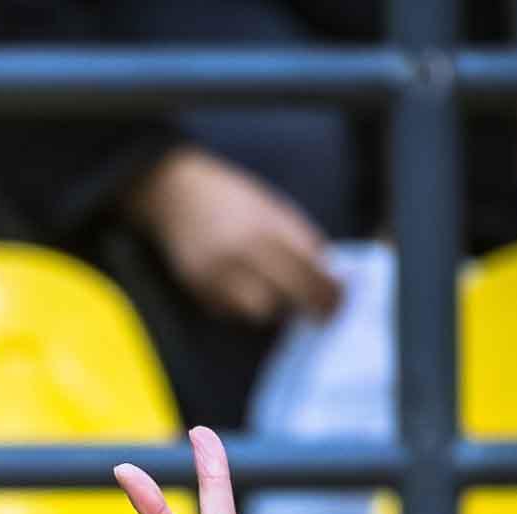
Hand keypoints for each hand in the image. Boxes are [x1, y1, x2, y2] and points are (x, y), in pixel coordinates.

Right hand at [130, 145, 339, 325]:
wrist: (175, 193)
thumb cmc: (231, 198)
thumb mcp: (271, 207)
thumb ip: (298, 238)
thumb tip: (327, 273)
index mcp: (267, 225)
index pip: (310, 268)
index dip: (330, 290)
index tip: (341, 301)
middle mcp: (243, 251)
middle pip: (290, 296)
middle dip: (312, 308)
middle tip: (324, 316)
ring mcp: (219, 274)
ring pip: (261, 312)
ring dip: (276, 309)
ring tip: (278, 296)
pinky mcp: (199, 290)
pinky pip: (233, 312)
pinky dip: (245, 307)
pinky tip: (244, 289)